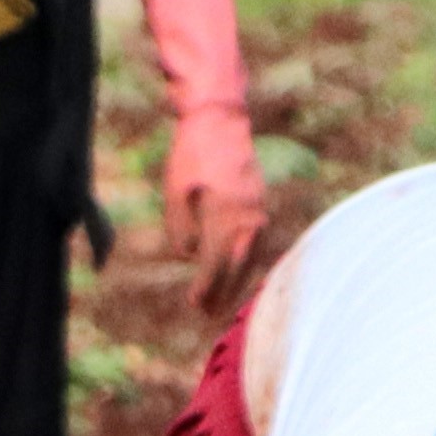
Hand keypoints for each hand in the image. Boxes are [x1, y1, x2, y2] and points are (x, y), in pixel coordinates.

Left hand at [163, 126, 268, 305]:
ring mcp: (258, 210)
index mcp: (225, 215)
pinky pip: (257, 242)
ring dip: (237, 280)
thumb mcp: (175, 193)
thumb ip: (182, 229)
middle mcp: (248, 216)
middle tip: (207, 315)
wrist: (220, 121)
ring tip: (223, 303)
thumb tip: (192, 256)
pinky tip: (239, 272)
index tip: (195, 304)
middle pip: (237, 265)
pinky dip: (248, 261)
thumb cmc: (192, 157)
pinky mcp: (260, 204)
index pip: (216, 262)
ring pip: (251, 256)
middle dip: (223, 291)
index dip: (206, 285)